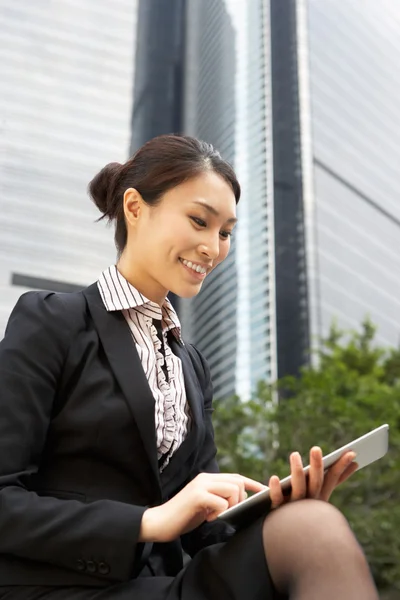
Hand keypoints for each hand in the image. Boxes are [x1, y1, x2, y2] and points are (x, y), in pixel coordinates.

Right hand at [139, 472, 266, 542]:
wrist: (160, 522)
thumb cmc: (184, 516)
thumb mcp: (205, 505)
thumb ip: (219, 498)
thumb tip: (240, 499)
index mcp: (208, 479)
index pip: (236, 477)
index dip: (253, 484)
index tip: (265, 493)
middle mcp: (205, 478)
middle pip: (237, 481)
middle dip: (240, 499)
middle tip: (229, 512)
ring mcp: (201, 485)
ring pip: (232, 489)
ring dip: (231, 505)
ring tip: (217, 515)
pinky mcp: (196, 496)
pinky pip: (221, 502)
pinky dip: (220, 513)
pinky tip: (208, 519)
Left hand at [269, 448, 357, 508]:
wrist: (280, 532)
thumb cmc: (298, 507)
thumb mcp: (314, 491)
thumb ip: (329, 477)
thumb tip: (354, 462)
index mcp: (318, 497)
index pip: (332, 479)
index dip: (342, 467)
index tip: (352, 453)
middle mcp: (308, 503)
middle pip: (316, 483)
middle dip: (318, 466)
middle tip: (316, 448)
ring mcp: (293, 508)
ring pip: (299, 490)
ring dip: (297, 472)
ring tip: (295, 454)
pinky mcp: (277, 511)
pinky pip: (277, 499)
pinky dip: (276, 489)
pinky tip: (274, 478)